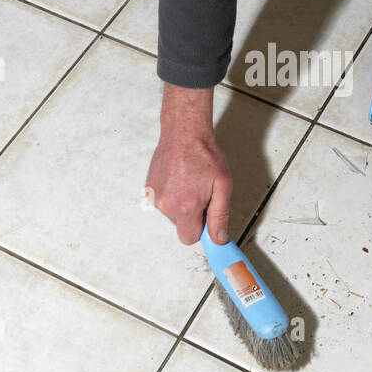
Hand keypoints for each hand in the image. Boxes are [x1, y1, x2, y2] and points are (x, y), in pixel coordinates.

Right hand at [145, 84, 231, 245]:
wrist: (184, 132)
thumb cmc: (204, 155)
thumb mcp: (222, 186)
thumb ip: (220, 216)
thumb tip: (218, 239)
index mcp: (185, 207)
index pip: (189, 238)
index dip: (201, 230)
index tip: (207, 219)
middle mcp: (166, 205)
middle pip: (181, 226)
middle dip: (192, 215)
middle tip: (202, 193)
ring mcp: (155, 196)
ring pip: (172, 213)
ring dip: (181, 204)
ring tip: (190, 182)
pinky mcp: (149, 188)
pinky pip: (163, 202)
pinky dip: (172, 195)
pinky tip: (179, 178)